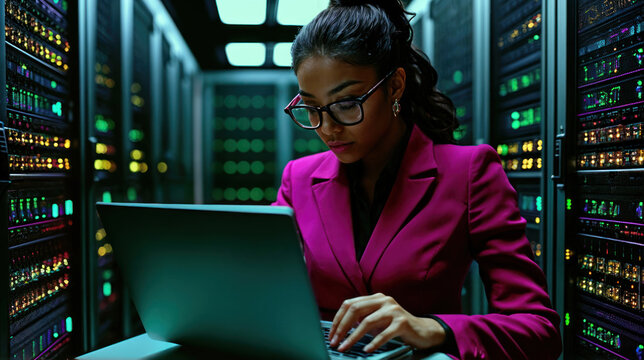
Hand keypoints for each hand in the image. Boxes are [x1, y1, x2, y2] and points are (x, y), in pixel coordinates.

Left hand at [328, 293, 445, 352]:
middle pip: (355, 310)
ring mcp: (393, 310)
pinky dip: (373, 343)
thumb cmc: (396, 326)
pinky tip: (366, 350)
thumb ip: (362, 318)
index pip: (349, 304)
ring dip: (353, 337)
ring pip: (367, 322)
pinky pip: (384, 334)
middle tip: (335, 342)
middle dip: (342, 327)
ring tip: (346, 347)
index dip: (337, 319)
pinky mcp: (402, 322)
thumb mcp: (377, 319)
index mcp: (375, 297)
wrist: (422, 331)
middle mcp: (384, 300)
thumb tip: (340, 328)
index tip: (331, 334)